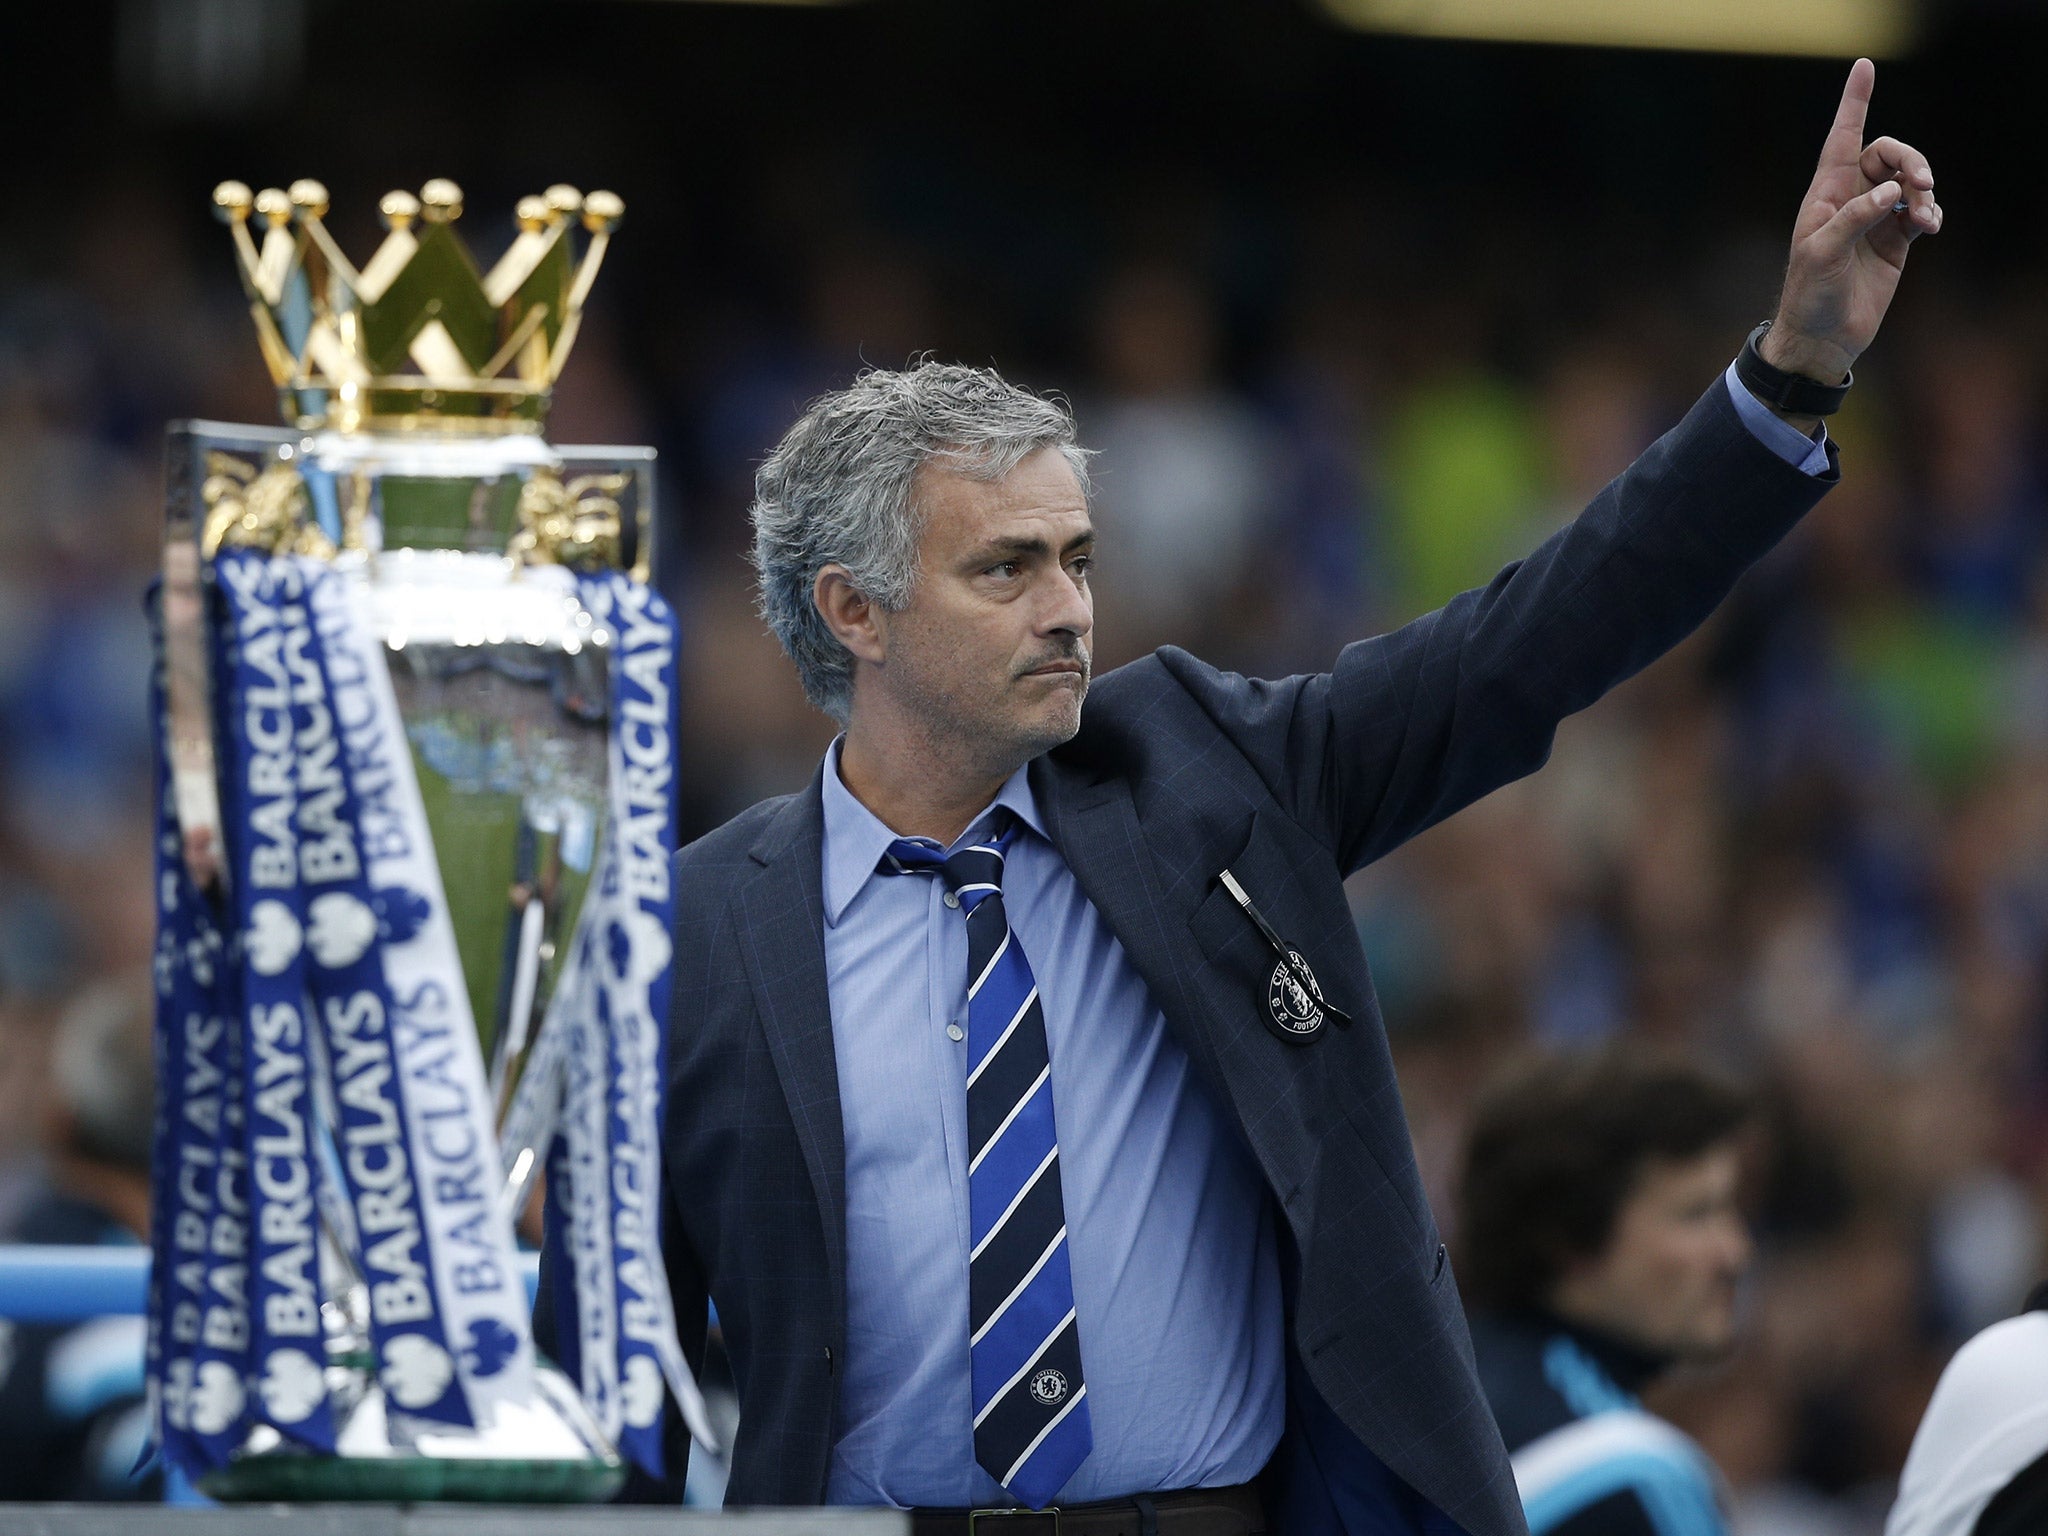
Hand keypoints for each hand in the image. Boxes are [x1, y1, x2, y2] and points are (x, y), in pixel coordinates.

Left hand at [1764, 57, 1940, 385]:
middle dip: (1910, 160)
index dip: (1854, 103)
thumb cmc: (1809, 294)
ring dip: (1924, 188)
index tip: (1864, 66)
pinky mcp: (1895, 240)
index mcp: (1825, 195)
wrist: (1822, 336)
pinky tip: (1931, 225)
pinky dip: (1932, 212)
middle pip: (1888, 154)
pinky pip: (1921, 211)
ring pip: (1909, 181)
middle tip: (1922, 182)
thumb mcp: (1820, 254)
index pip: (1842, 139)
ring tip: (1926, 215)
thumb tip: (1891, 193)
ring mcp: (1876, 219)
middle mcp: (1851, 200)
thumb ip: (1854, 218)